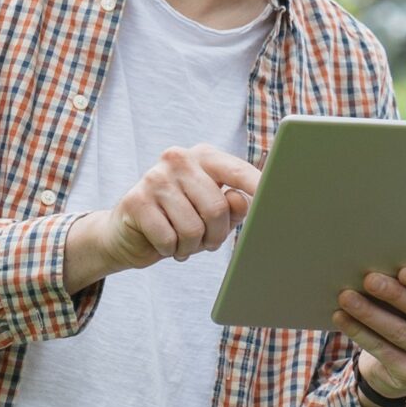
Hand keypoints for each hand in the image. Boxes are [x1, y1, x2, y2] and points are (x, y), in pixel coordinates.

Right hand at [65, 144, 259, 287]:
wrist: (125, 234)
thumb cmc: (178, 221)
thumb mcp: (211, 215)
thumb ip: (232, 207)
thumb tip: (246, 202)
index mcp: (204, 156)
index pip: (238, 171)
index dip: (260, 188)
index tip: (281, 200)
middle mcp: (179, 159)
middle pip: (218, 207)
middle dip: (215, 236)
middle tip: (206, 243)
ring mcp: (155, 177)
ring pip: (193, 227)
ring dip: (191, 247)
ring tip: (181, 243)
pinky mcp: (135, 201)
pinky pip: (169, 239)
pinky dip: (170, 250)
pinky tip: (162, 243)